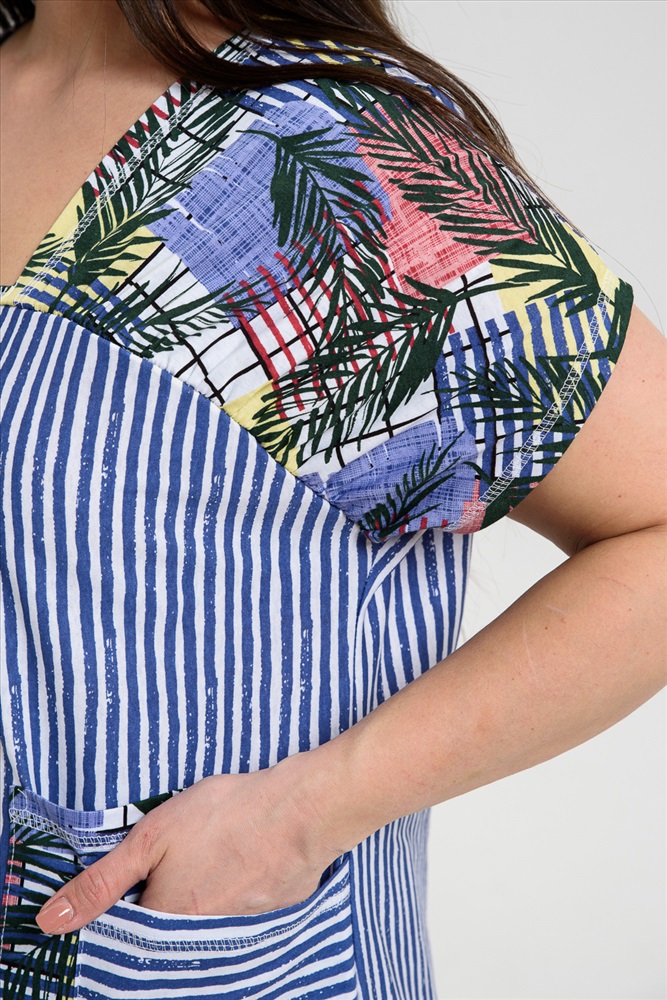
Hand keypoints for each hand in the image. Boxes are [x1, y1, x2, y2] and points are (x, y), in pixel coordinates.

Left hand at [34, 755, 340, 935]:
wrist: (302, 811)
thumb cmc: (225, 815)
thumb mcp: (150, 837)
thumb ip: (100, 882)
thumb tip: (50, 920)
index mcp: (164, 921)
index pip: (131, 925)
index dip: (133, 894)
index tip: (143, 870)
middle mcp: (198, 938)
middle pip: (169, 925)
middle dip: (171, 893)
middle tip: (189, 854)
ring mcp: (239, 931)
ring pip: (206, 918)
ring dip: (207, 890)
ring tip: (218, 851)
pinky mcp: (270, 917)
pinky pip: (242, 912)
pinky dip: (239, 888)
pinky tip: (247, 857)